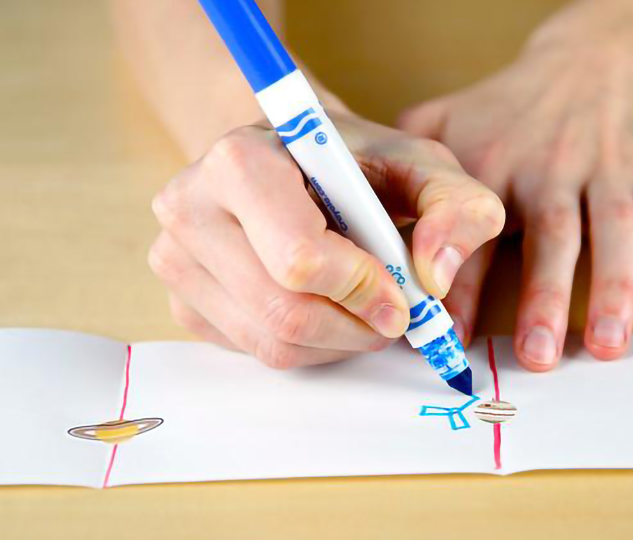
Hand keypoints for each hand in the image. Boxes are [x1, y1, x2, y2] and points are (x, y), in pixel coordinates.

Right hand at [148, 112, 503, 368]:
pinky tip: (324, 306)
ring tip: (363, 305)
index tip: (401, 292)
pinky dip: (308, 346)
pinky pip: (255, 352)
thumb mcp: (422, 164)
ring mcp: (176, 260)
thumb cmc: (355, 162)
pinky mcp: (182, 303)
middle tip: (392, 314)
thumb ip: (456, 208)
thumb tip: (435, 280)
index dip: (362, 288)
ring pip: (271, 343)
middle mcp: (189, 208)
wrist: (292, 160)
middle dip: (356, 326)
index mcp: (240, 161)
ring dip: (337, 340)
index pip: (299, 260)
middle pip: (284, 311)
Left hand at [399, 38, 632, 370]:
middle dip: (544, 297)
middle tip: (536, 357)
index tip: (448, 337)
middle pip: (552, 236)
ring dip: (613, 289)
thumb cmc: (511, 106)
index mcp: (496, 163)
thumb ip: (402, 168)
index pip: (475, 232)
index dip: (460, 285)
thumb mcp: (445, 119)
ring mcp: (607, 169)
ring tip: (605, 344)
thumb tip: (358, 224)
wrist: (592, 59)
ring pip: (615, 230)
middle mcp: (552, 169)